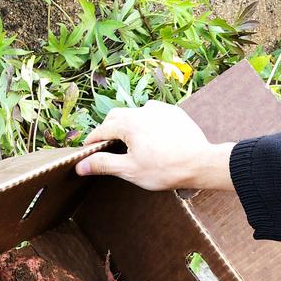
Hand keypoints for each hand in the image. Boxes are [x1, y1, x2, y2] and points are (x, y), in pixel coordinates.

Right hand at [75, 100, 234, 191]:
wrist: (200, 163)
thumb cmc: (165, 169)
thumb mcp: (130, 170)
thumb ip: (103, 164)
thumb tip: (80, 166)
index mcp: (128, 123)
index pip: (102, 130)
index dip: (92, 141)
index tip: (87, 150)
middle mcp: (142, 110)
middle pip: (116, 116)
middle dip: (108, 129)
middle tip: (106, 146)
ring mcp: (160, 109)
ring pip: (135, 113)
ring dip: (128, 124)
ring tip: (130, 142)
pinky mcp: (174, 113)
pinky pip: (154, 113)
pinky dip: (146, 122)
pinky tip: (151, 137)